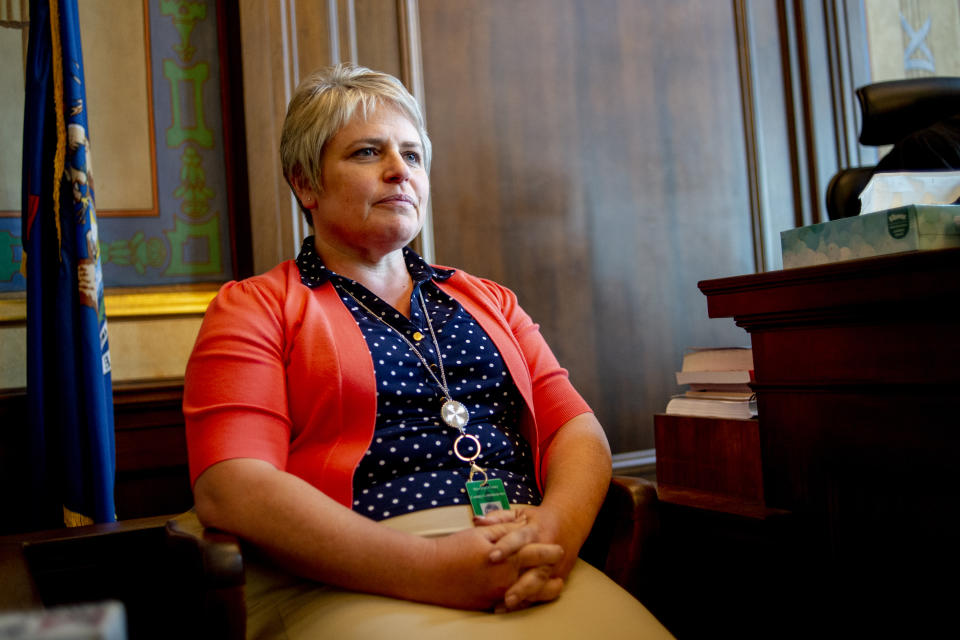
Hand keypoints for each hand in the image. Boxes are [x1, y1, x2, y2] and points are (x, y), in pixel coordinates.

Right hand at [427, 521, 562, 610]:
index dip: (549, 551)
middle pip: (538, 579)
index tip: (559, 549)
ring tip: (554, 587)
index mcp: (507, 559)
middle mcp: (505, 580)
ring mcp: (497, 595)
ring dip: (542, 591)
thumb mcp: (482, 534)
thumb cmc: (454, 549)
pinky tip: (527, 598)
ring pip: (528, 596)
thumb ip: (506, 532)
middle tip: (560, 571)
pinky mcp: (487, 605)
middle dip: (550, 574)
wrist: (429, 572)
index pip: (536, 554)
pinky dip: (523, 601)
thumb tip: (523, 529)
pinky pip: (511, 605)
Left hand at [474, 506, 567, 610]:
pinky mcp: (558, 576)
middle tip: (506, 596)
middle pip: (536, 570)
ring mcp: (553, 565)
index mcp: (534, 531)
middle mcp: (546, 549)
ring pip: (541, 584)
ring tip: (506, 605)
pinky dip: (528, 601)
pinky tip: (512, 607)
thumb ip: (498, 518)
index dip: (506, 547)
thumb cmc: (538, 520)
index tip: (491, 557)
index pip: (520, 538)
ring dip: (524, 596)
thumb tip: (477, 520)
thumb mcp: (519, 514)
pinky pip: (544, 592)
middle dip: (521, 584)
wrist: (569, 523)